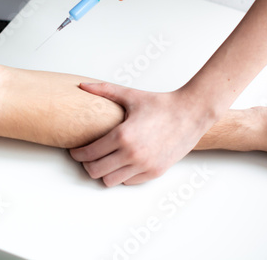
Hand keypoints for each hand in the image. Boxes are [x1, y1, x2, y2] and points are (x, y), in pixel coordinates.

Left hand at [69, 83, 213, 186]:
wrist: (191, 113)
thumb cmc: (162, 104)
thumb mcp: (131, 95)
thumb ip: (104, 90)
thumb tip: (83, 85)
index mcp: (122, 135)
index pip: (89, 154)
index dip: (77, 154)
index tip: (75, 151)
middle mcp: (132, 154)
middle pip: (96, 171)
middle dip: (87, 165)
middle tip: (87, 157)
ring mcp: (144, 165)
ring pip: (111, 181)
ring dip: (104, 172)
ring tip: (104, 161)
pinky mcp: (155, 172)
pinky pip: (129, 182)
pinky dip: (122, 175)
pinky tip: (122, 163)